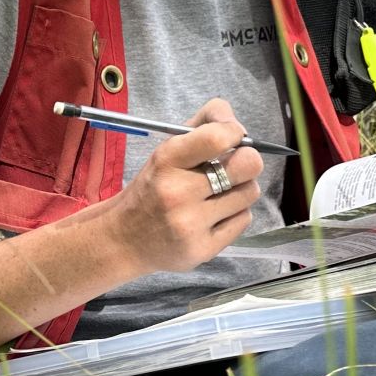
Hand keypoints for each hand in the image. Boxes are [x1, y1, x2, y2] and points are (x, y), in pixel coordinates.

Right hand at [99, 98, 264, 278]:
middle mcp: (177, 192)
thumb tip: (240, 127)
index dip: (235, 132)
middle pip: (247, 165)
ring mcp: (191, 224)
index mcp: (167, 160)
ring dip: (240, 189)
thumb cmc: (154, 186)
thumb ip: (205, 125)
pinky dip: (235, 214)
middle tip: (233, 167)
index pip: (218, 137)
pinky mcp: (203, 250)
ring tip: (220, 193)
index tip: (233, 137)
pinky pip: (244, 220)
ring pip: (250, 193)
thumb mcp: (168, 149)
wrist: (124, 239)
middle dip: (246, 162)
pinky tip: (214, 215)